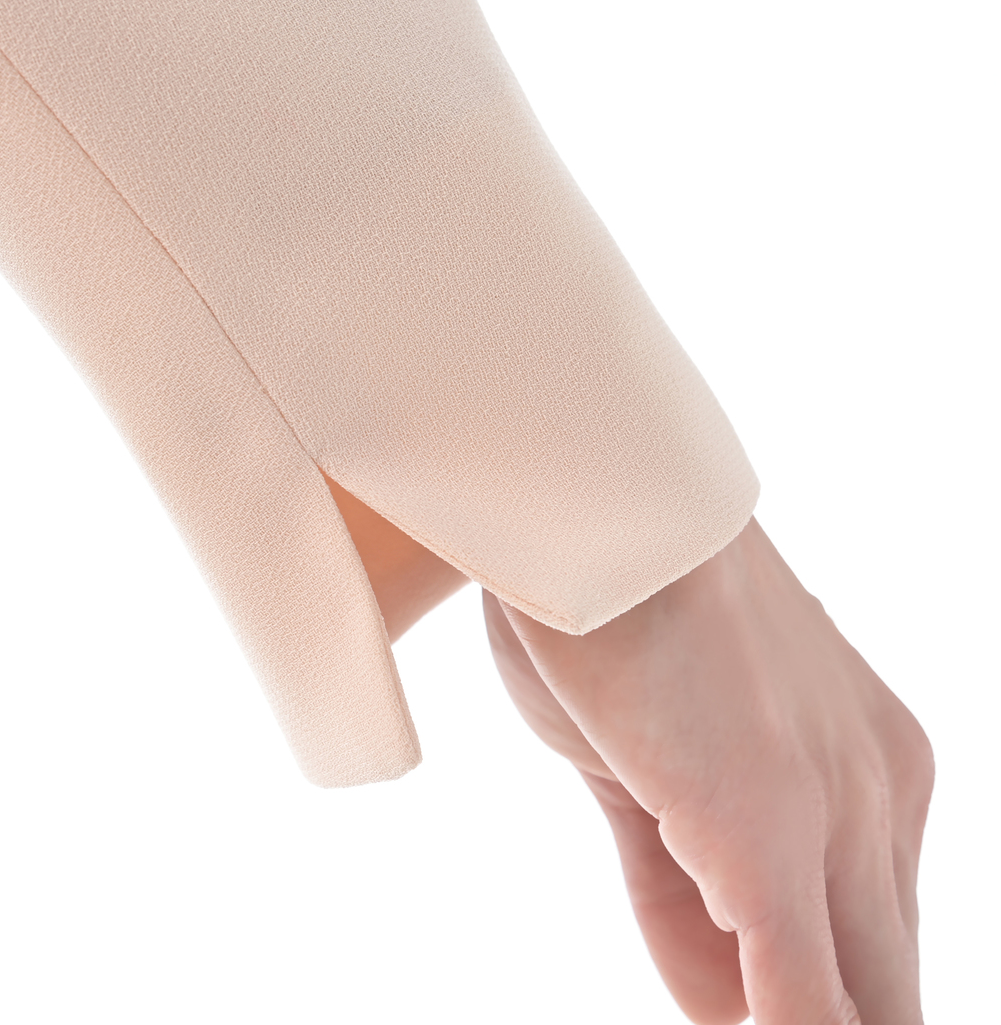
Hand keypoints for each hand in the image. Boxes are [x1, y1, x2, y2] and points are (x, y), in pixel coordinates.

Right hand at [483, 518, 932, 1024]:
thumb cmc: (602, 607)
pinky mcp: (766, 831)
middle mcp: (879, 791)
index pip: (860, 943)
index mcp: (866, 765)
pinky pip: (801, 1000)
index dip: (813, 1008)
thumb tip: (716, 998)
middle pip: (883, 985)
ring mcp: (835, 811)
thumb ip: (680, 875)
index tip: (742, 1012)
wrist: (589, 498)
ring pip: (860, 1001)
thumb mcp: (646, 762)